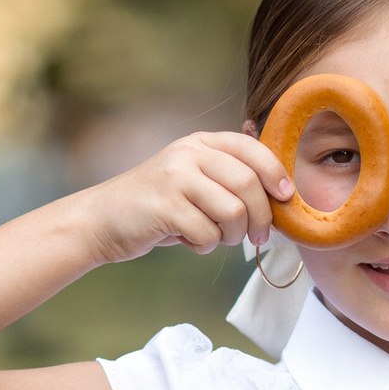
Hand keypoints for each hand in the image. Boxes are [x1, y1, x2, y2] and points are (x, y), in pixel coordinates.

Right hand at [77, 131, 294, 264]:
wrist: (103, 220)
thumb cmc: (158, 206)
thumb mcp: (194, 179)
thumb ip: (229, 179)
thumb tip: (281, 197)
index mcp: (201, 142)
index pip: (251, 149)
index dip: (275, 173)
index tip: (285, 197)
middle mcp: (188, 153)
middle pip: (247, 184)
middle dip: (260, 217)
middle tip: (257, 236)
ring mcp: (175, 178)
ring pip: (232, 211)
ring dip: (232, 235)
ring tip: (216, 237)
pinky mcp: (164, 207)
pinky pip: (207, 234)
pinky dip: (205, 246)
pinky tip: (188, 240)